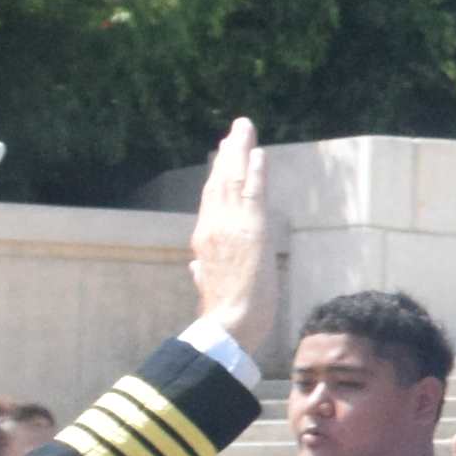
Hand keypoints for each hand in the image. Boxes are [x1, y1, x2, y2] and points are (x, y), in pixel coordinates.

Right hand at [183, 117, 271, 348]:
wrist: (228, 324)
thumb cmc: (222, 313)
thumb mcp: (207, 287)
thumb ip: (202, 271)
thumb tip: (196, 266)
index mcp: (203, 240)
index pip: (211, 199)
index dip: (217, 175)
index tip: (223, 156)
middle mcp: (213, 227)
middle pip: (220, 182)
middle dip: (228, 154)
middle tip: (235, 131)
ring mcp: (231, 226)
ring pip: (234, 181)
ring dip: (240, 152)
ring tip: (244, 130)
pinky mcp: (251, 230)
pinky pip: (253, 193)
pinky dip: (256, 171)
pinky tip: (259, 153)